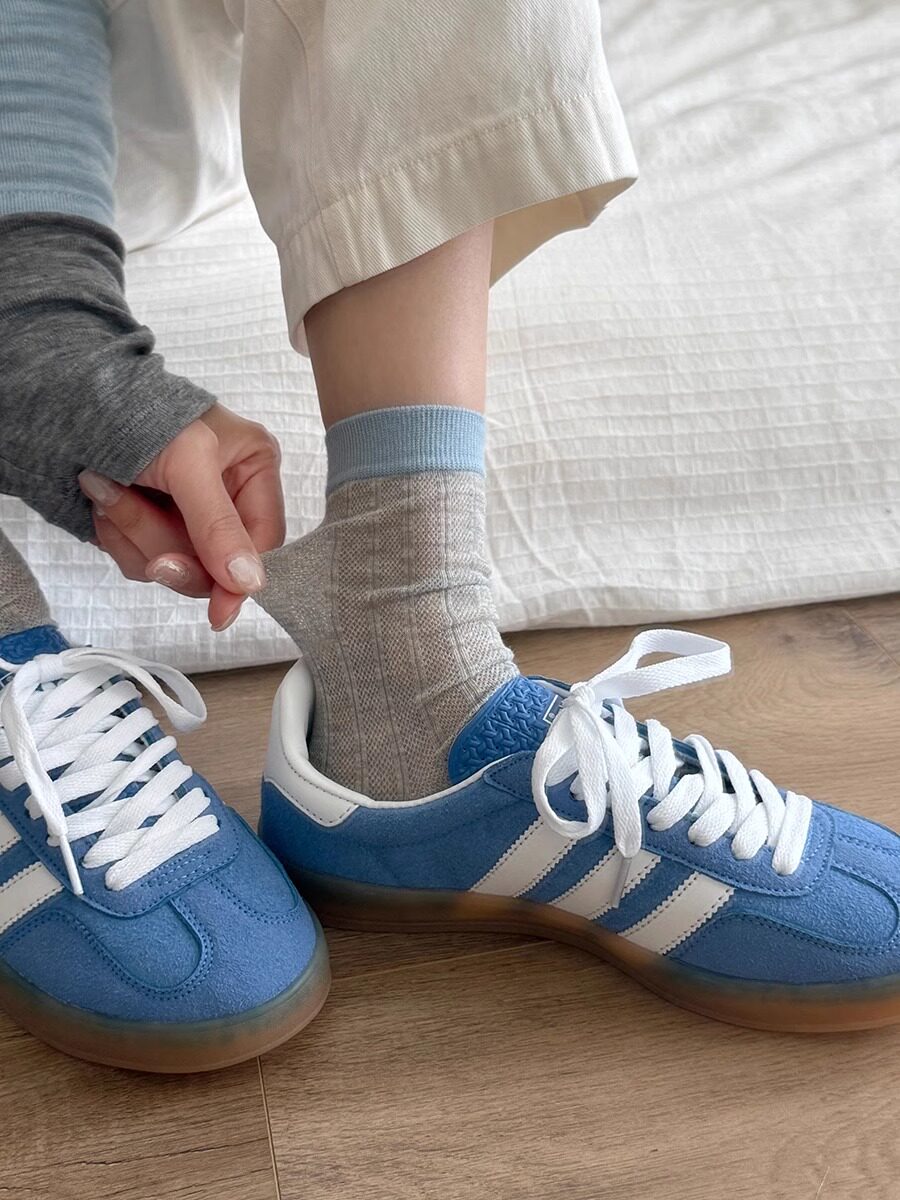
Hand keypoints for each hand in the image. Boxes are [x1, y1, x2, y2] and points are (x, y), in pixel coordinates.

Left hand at [80, 404, 284, 629]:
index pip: (263, 543)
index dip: (240, 579)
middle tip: (125, 508)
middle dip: (165, 544)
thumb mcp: (189, 461)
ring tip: (105, 486)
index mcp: (254, 470)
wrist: (67, 397)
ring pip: (172, 566)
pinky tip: (101, 497)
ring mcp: (185, 513)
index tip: (219, 612)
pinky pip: (140, 560)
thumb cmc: (138, 409)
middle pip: (214, 564)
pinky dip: (116, 534)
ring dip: (133, 534)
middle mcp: (226, 495)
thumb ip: (218, 523)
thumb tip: (249, 583)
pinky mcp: (150, 524)